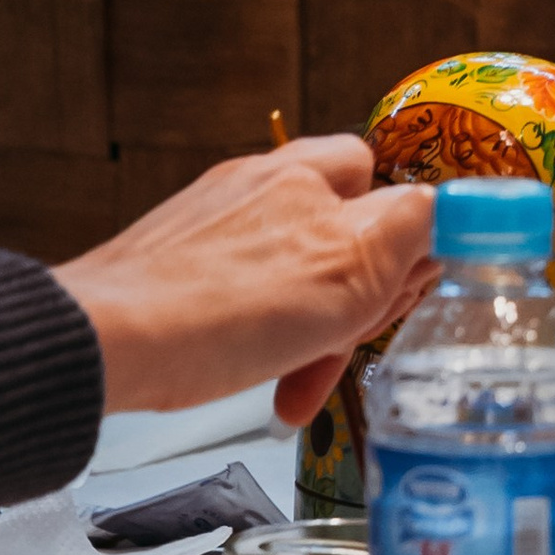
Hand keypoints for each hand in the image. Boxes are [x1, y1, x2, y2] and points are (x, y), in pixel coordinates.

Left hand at [54, 137, 436, 426]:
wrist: (109, 343)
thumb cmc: (223, 309)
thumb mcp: (353, 270)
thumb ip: (413, 228)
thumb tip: (445, 210)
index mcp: (310, 175)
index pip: (395, 184)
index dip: (414, 243)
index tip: (412, 290)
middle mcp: (264, 187)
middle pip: (348, 235)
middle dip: (362, 298)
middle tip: (355, 341)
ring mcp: (219, 225)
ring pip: (301, 276)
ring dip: (316, 328)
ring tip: (300, 378)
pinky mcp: (182, 264)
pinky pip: (251, 298)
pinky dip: (266, 336)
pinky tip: (260, 369)